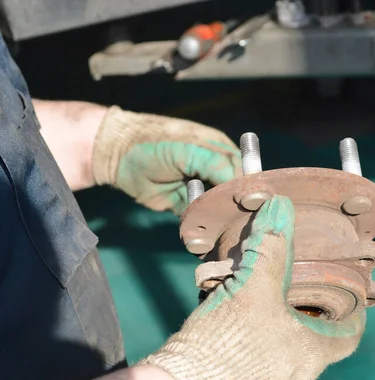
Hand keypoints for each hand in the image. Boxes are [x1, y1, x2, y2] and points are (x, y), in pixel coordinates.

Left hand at [91, 106, 241, 214]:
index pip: (245, 173)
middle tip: (233, 220)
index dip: (249, 188)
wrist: (117, 156)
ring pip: (217, 209)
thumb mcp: (190, 149)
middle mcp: (214, 172)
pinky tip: (198, 234)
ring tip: (213, 228)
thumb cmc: (156, 144)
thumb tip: (245, 186)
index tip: (251, 204)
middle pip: (233, 194)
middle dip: (233, 207)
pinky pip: (198, 220)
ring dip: (216, 219)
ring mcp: (200, 190)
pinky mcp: (184, 206)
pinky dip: (198, 227)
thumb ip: (218, 164)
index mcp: (221, 152)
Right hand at [140, 195, 365, 379]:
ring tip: (259, 301)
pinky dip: (254, 339)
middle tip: (295, 289)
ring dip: (276, 325)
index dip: (353, 313)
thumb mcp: (251, 287)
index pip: (350, 335)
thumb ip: (270, 248)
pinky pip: (260, 361)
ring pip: (286, 351)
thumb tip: (281, 208)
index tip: (349, 298)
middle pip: (316, 341)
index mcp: (311, 354)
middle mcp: (297, 378)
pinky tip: (233, 324)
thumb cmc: (223, 345)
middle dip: (307, 313)